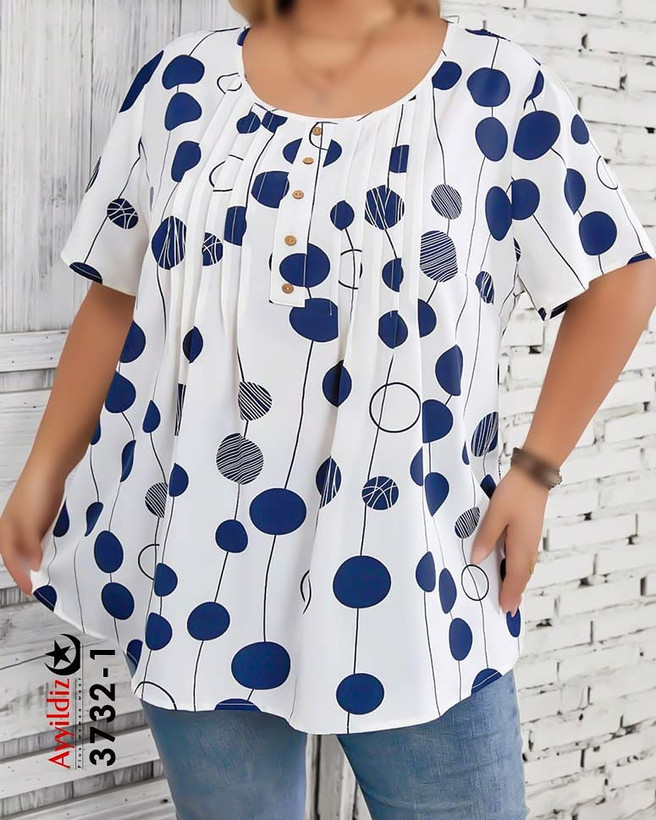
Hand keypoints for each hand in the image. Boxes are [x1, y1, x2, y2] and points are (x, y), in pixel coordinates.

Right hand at [0, 467, 65, 596]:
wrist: (51, 465)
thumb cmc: (36, 492)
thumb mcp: (30, 524)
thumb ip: (31, 546)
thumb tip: (35, 566)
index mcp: (6, 531)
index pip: (12, 560)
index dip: (21, 576)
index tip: (33, 590)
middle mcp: (15, 527)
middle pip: (20, 554)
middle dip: (30, 569)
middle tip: (43, 584)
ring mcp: (30, 519)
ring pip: (33, 545)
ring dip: (41, 557)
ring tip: (54, 571)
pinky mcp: (44, 513)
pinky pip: (45, 535)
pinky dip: (50, 545)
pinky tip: (61, 549)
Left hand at [470, 465, 548, 615]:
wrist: (534, 475)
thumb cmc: (515, 494)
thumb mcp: (495, 515)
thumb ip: (486, 538)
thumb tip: (476, 561)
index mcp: (521, 546)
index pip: (514, 577)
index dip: (509, 594)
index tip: (505, 610)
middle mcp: (529, 546)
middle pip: (522, 576)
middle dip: (515, 593)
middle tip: (509, 610)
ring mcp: (531, 539)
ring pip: (525, 567)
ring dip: (518, 582)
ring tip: (511, 595)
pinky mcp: (530, 531)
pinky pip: (524, 558)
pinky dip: (518, 569)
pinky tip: (511, 568)